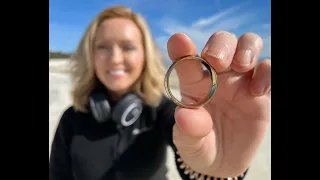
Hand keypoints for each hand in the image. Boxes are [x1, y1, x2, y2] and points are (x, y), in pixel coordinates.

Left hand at [167, 31, 270, 176]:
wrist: (222, 162)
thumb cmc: (200, 146)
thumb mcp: (190, 144)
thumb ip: (188, 131)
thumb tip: (185, 116)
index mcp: (194, 85)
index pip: (186, 60)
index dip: (181, 47)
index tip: (178, 41)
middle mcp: (217, 76)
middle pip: (221, 42)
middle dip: (220, 45)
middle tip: (217, 60)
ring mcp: (240, 81)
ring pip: (246, 45)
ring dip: (245, 48)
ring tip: (241, 66)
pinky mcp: (261, 92)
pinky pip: (267, 69)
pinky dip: (266, 72)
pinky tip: (257, 90)